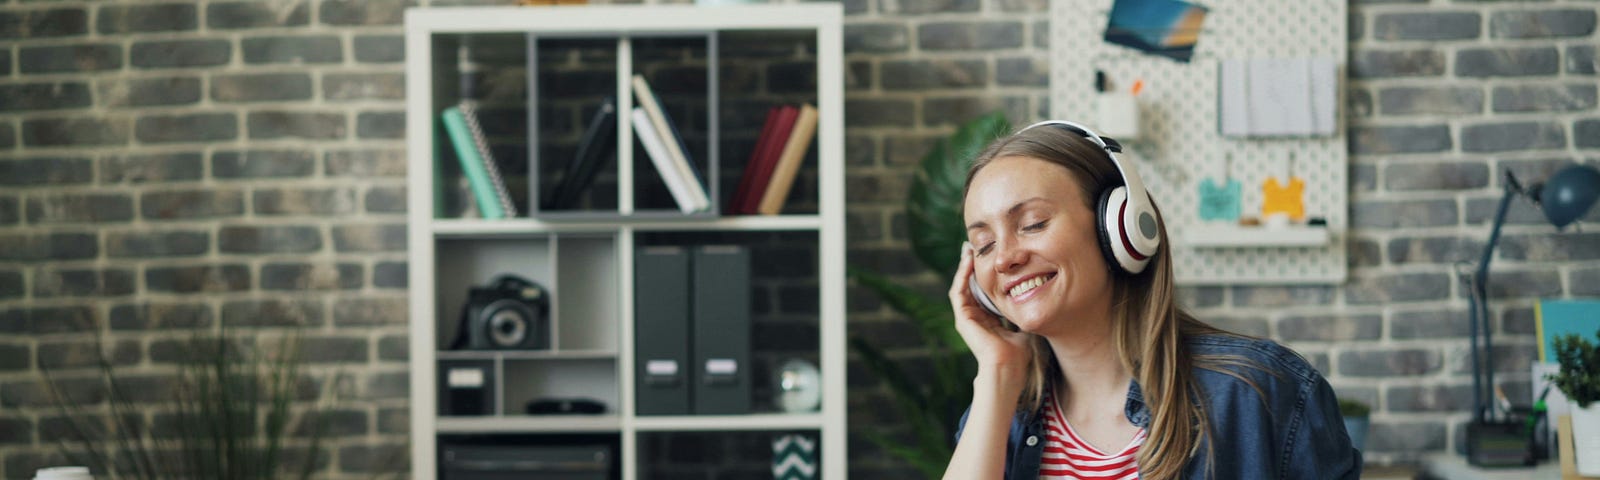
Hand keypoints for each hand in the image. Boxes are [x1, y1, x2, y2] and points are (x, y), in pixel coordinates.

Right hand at [949, 243, 1031, 376]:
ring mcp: (966, 318)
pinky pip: (958, 291)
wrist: (1009, 365)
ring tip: (969, 249)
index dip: (987, 273)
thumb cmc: (1019, 352)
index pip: (984, 290)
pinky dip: (962, 276)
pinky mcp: (962, 318)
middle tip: (976, 246)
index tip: (993, 257)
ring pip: (962, 285)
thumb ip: (1024, 311)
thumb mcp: (1022, 323)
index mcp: (988, 319)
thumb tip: (1037, 296)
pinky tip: (968, 261)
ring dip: (964, 267)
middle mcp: (975, 317)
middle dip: (973, 266)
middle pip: (970, 285)